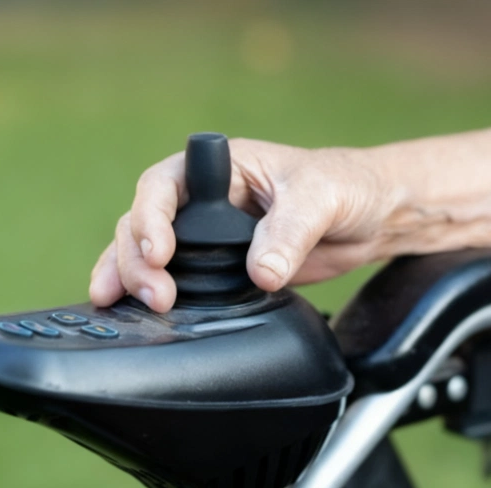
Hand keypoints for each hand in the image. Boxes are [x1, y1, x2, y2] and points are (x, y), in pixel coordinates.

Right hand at [89, 138, 399, 311]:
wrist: (370, 217)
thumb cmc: (345, 186)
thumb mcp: (321, 198)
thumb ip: (290, 232)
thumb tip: (262, 272)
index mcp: (220, 169)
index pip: (164, 185)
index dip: (152, 217)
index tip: (160, 253)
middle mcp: (204, 201)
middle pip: (143, 224)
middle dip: (137, 260)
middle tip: (156, 297)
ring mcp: (207, 237)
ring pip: (147, 253)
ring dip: (130, 279)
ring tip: (120, 307)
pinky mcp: (220, 270)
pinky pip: (176, 281)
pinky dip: (148, 295)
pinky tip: (129, 315)